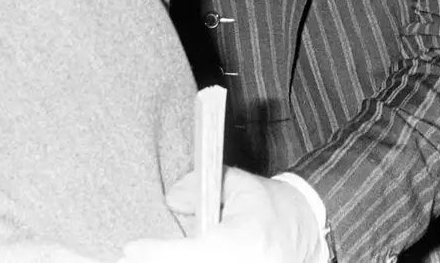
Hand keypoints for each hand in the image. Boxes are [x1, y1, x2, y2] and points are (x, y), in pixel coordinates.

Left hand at [119, 168, 323, 262]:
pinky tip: (172, 255)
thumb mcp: (241, 185)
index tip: (131, 248)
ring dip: (173, 258)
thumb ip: (202, 186)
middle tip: (129, 257)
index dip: (158, 252)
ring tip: (144, 255)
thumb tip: (172, 199)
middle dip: (160, 258)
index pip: (190, 253)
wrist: (310, 229)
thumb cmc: (275, 206)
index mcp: (241, 242)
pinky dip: (191, 260)